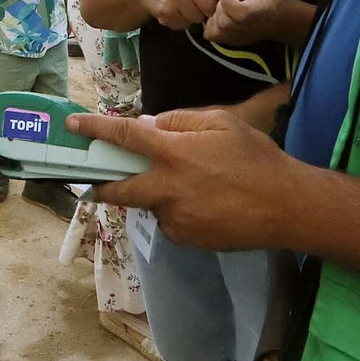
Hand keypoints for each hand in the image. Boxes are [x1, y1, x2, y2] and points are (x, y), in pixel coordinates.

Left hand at [67, 108, 301, 250]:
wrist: (286, 207)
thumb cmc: (256, 158)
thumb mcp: (221, 122)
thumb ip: (179, 121)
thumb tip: (149, 126)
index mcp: (174, 155)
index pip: (125, 137)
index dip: (95, 129)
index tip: (73, 125)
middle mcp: (166, 189)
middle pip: (119, 189)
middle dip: (102, 185)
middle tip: (96, 181)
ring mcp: (174, 219)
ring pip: (151, 203)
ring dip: (156, 193)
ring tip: (195, 186)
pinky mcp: (185, 239)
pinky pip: (170, 219)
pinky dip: (176, 209)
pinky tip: (205, 204)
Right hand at [144, 0, 226, 29]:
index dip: (220, 1)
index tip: (215, 2)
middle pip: (209, 7)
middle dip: (207, 11)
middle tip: (199, 5)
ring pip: (196, 18)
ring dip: (194, 17)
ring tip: (186, 7)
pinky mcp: (165, 11)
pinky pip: (184, 24)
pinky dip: (183, 22)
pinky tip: (177, 12)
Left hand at [204, 0, 288, 46]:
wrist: (279, 18)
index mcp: (260, 13)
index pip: (238, 12)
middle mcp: (249, 30)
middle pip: (224, 20)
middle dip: (222, 4)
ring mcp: (239, 38)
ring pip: (216, 27)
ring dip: (218, 12)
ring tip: (230, 6)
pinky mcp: (230, 41)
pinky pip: (211, 32)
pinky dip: (213, 22)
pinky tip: (225, 14)